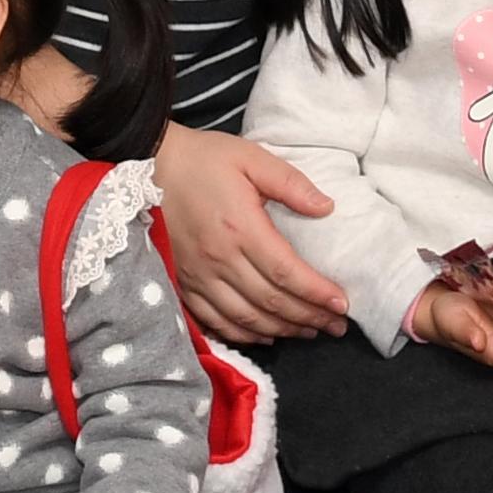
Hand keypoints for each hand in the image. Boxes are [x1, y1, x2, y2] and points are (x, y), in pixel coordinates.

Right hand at [155, 123, 348, 342]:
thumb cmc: (204, 159)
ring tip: (311, 331)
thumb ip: (290, 183)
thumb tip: (327, 207)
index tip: (342, 304)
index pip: (287, 272)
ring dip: (282, 330)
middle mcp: (219, 259)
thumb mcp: (251, 157)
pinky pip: (216, 322)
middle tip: (337, 326)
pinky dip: (245, 334)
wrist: (150, 165)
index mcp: (241, 227)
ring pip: (247, 318)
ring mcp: (198, 276)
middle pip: (271, 302)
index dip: (317, 293)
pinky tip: (267, 335)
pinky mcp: (183, 284)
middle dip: (309, 317)